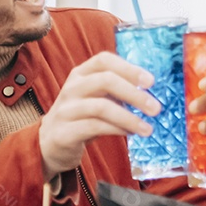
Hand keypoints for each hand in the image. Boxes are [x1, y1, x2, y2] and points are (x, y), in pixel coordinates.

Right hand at [38, 52, 158, 179]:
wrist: (49, 144)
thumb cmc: (81, 118)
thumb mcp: (96, 99)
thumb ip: (117, 92)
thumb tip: (151, 94)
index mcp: (81, 74)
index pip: (104, 60)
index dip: (129, 68)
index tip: (151, 81)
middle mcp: (72, 88)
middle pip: (105, 80)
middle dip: (134, 93)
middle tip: (156, 108)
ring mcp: (65, 109)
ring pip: (101, 106)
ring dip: (129, 117)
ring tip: (147, 129)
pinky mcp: (64, 132)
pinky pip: (94, 127)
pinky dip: (116, 129)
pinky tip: (129, 133)